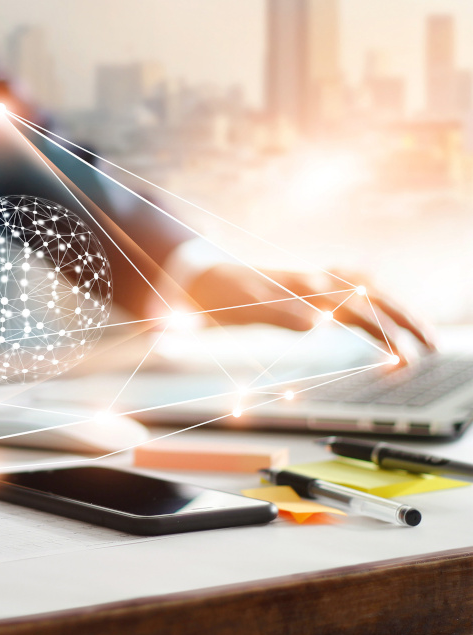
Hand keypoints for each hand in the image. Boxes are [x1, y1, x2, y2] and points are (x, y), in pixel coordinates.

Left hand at [183, 265, 435, 357]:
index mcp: (310, 290)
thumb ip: (283, 315)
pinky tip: (378, 305)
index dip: (388, 335)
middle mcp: (317, 282)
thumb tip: (320, 323)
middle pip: (376, 298)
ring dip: (395, 311)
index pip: (362, 312)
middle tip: (434, 347)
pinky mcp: (306, 286)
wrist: (200, 275)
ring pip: (368, 292)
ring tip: (420, 334)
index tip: (406, 359)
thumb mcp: (247, 309)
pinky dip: (373, 299)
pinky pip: (351, 288)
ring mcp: (313, 282)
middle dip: (407, 321)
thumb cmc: (221, 295)